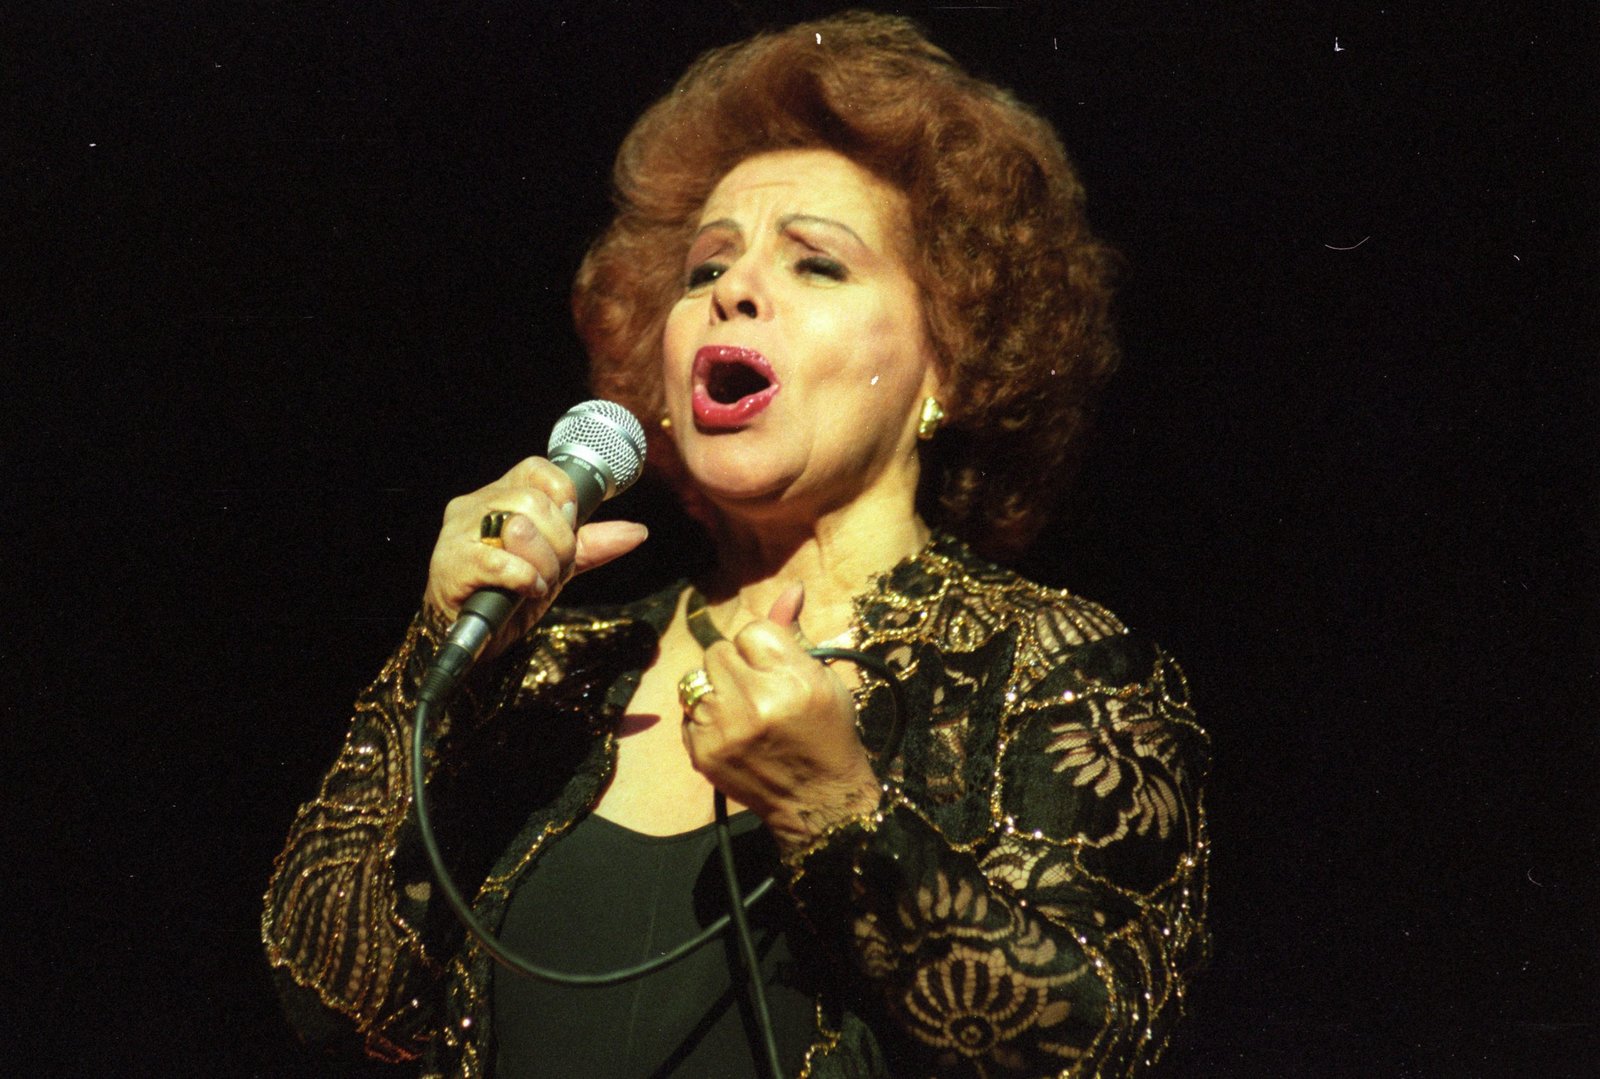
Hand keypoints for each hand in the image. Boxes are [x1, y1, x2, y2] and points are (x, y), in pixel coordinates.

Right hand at [422, 457, 647, 659]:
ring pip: (518, 526)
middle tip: (556, 566)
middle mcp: (474, 507)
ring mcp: (458, 534)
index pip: (536, 469)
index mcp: (497, 496)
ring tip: (539, 581)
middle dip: (559, 540)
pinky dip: (526, 579)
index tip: (569, 526)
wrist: (473, 637)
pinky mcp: (453, 565)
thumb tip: (638, 531)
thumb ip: (591, 544)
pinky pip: (502, 562)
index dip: (563, 496)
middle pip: (533, 501)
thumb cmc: (510, 593)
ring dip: (543, 562)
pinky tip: (528, 591)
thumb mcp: (556, 564)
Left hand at [682, 584, 881, 854]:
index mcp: (792, 679)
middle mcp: (755, 702)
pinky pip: (688, 713)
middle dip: (737, 666)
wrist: (818, 801)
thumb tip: (792, 588)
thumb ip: (795, 634)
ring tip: (744, 710)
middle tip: (759, 690)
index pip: (751, 631)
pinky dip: (706, 719)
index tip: (776, 669)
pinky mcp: (703, 753)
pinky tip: (732, 733)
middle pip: (719, 651)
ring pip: (698, 679)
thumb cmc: (828, 733)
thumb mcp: (823, 680)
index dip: (762, 648)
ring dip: (718, 690)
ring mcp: (724, 730)